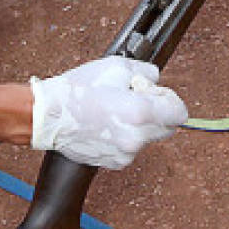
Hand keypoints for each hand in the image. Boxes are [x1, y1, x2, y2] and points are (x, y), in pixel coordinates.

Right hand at [29, 57, 187, 168]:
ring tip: (113, 111)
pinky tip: (105, 124)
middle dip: (156, 113)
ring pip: (148, 138)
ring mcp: (125, 153)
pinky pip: (130, 148)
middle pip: (167, 128)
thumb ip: (147, 72)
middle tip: (133, 99)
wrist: (48, 115)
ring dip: (139, 126)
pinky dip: (124, 137)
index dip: (170, 100)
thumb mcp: (117, 66)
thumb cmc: (79, 89)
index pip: (180, 114)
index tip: (155, 94)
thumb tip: (155, 80)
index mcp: (140, 113)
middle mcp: (136, 138)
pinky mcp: (114, 162)